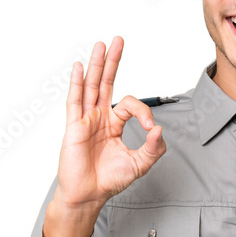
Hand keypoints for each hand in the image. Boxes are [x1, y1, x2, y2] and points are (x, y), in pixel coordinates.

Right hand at [52, 36, 165, 212]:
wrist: (88, 196)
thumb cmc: (108, 181)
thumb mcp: (139, 164)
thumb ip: (154, 148)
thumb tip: (160, 129)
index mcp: (113, 124)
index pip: (129, 105)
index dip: (144, 113)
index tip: (152, 130)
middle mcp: (99, 118)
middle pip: (106, 83)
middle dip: (113, 61)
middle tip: (118, 40)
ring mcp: (85, 120)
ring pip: (92, 86)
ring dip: (97, 65)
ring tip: (101, 45)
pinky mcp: (74, 127)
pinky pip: (75, 101)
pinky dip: (78, 83)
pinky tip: (81, 67)